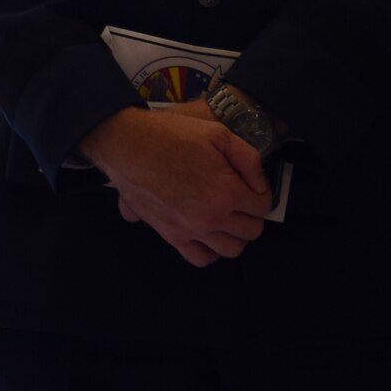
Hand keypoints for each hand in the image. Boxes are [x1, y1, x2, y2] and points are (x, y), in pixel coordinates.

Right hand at [82, 106, 268, 266]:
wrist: (127, 144)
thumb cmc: (170, 135)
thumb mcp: (217, 132)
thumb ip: (248, 159)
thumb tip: (260, 184)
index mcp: (226, 191)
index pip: (263, 205)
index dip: (261, 193)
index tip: (251, 185)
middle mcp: (211, 217)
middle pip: (252, 230)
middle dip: (251, 214)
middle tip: (240, 199)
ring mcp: (191, 230)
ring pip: (232, 249)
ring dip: (235, 234)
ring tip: (227, 217)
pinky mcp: (171, 235)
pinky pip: (201, 258)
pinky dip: (210, 251)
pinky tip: (207, 233)